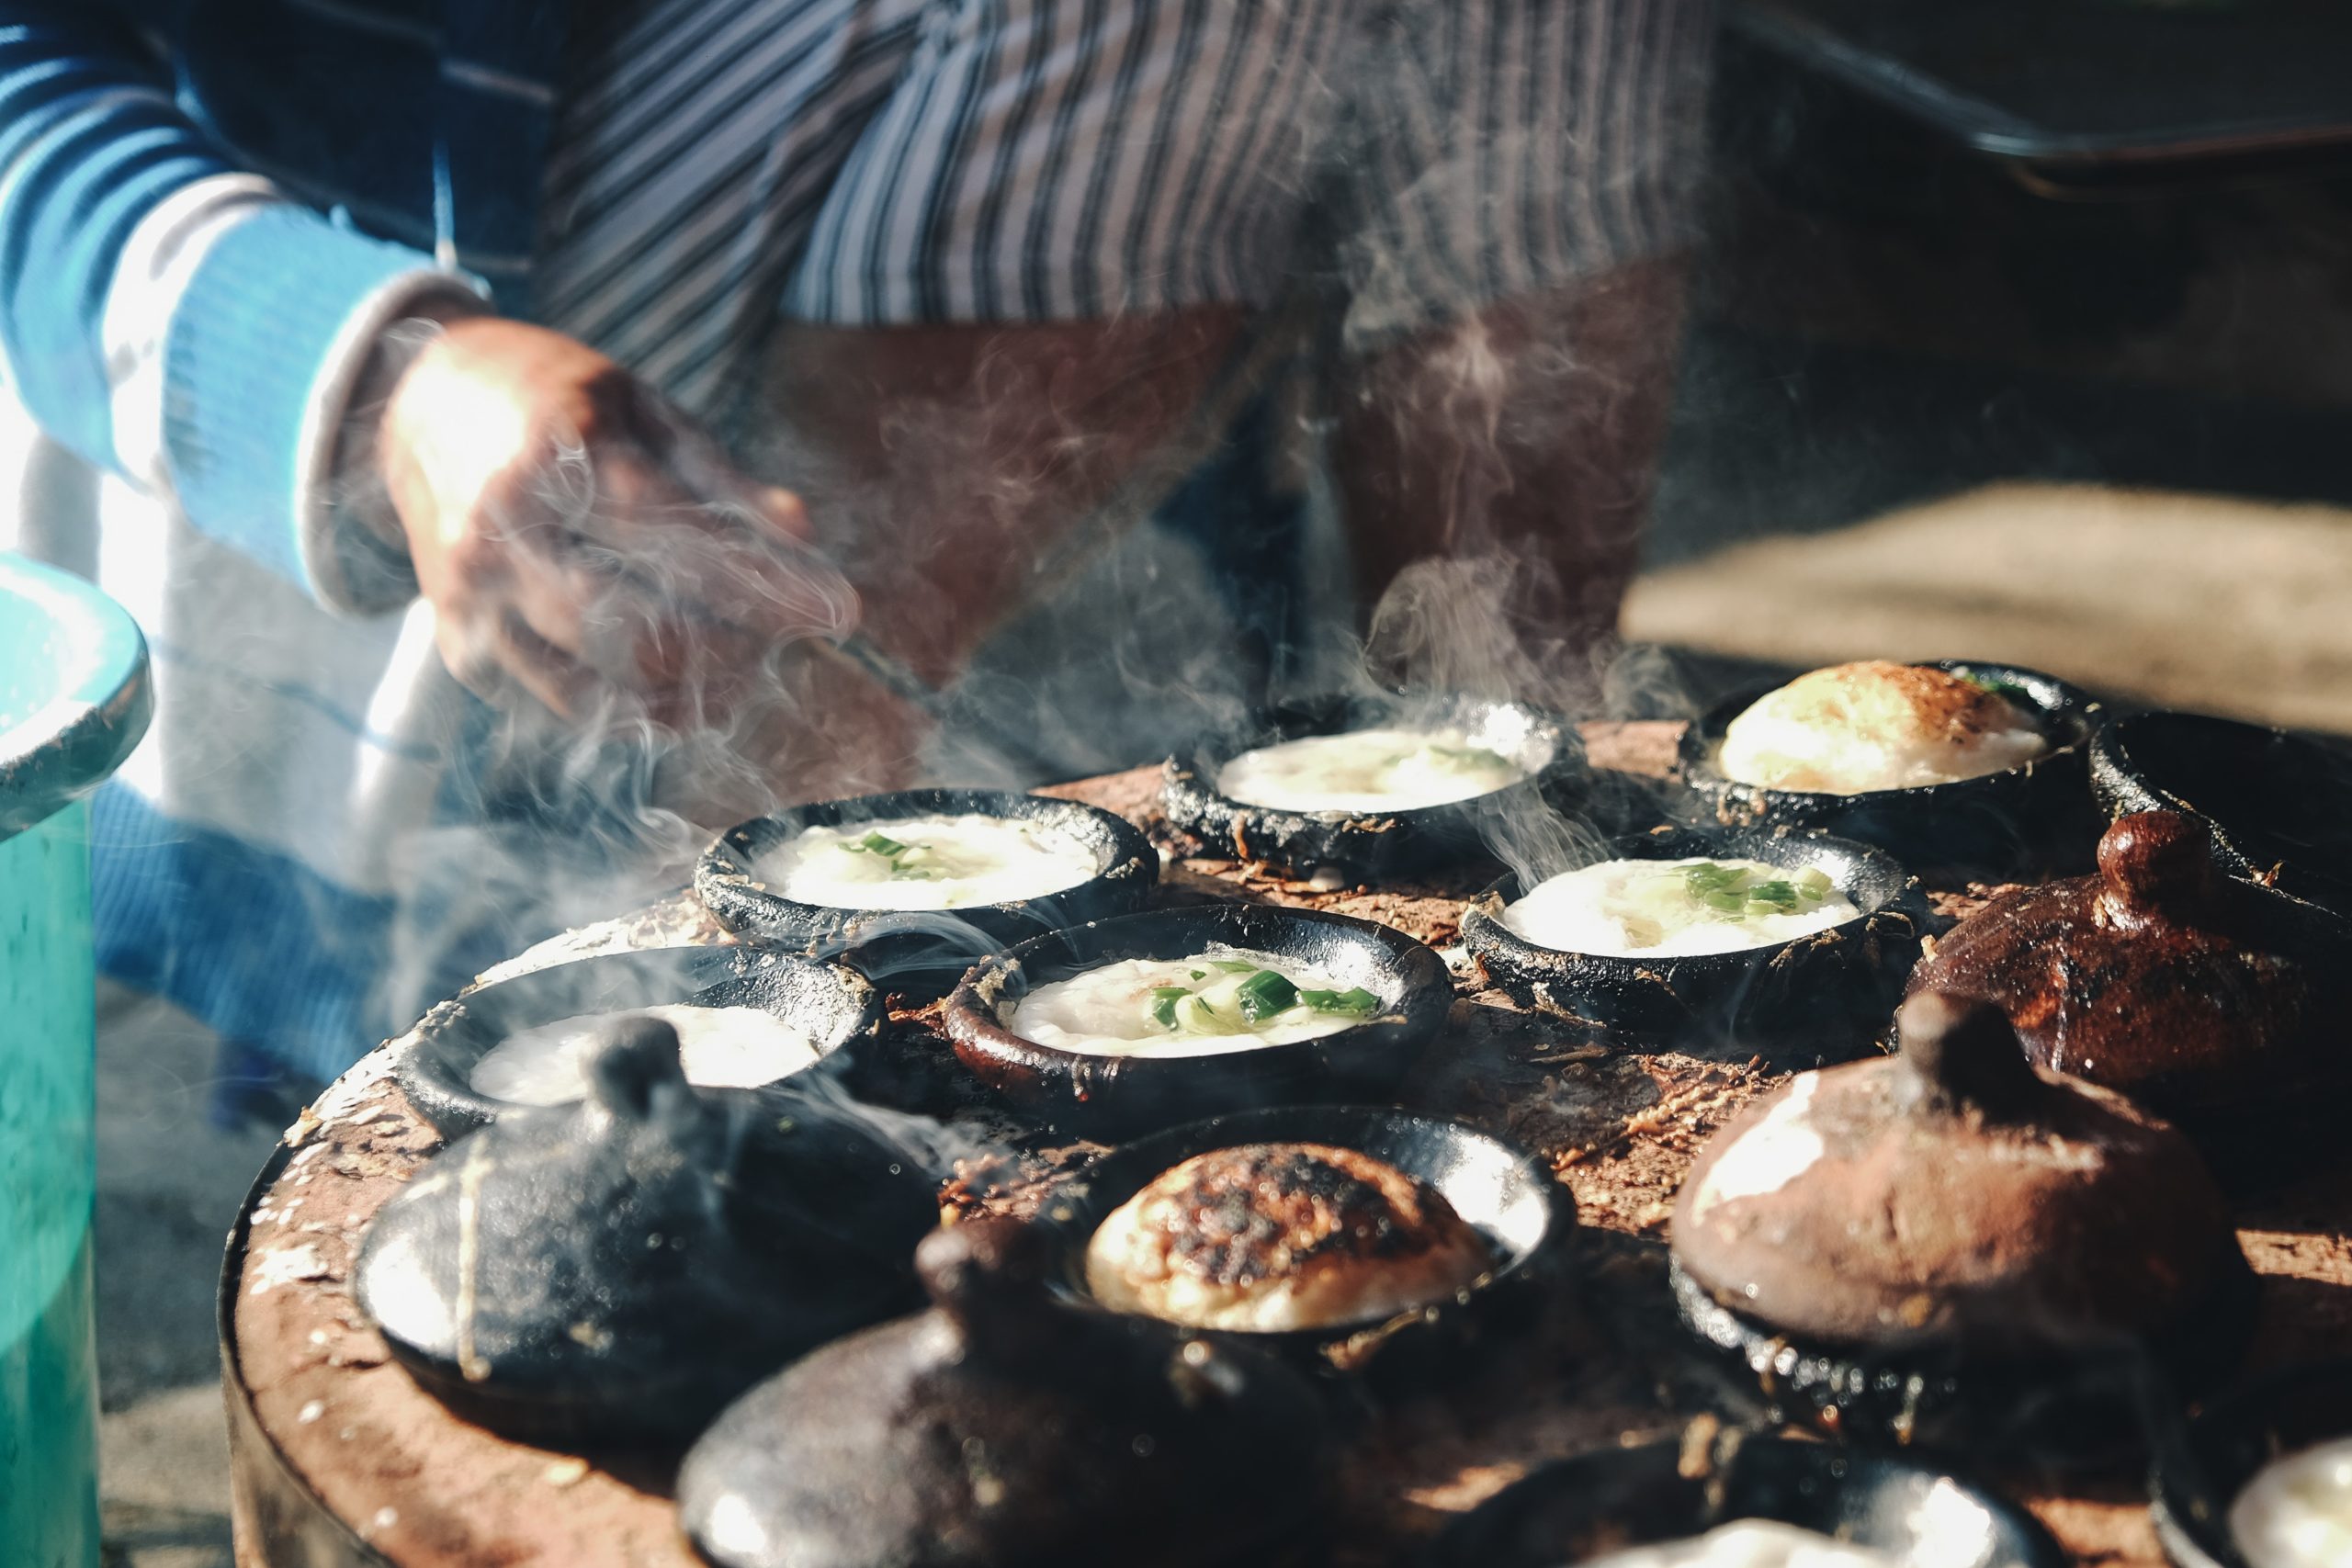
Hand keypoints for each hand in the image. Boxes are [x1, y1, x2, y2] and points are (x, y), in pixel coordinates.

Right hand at [365, 317, 860, 732]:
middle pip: (645, 634)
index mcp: (553, 459)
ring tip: (739, 663)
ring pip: (610, 686)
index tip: (840, 612)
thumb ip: (722, 484)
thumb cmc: (556, 404)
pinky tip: (680, 681)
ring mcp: (475, 604)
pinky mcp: (465, 654)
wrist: (418, 411)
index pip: (678, 542)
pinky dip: (640, 705)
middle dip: (733, 649)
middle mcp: (502, 537)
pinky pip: (572, 708)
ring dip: (696, 691)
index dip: (767, 587)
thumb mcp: (644, 412)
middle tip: (779, 640)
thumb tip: (805, 539)